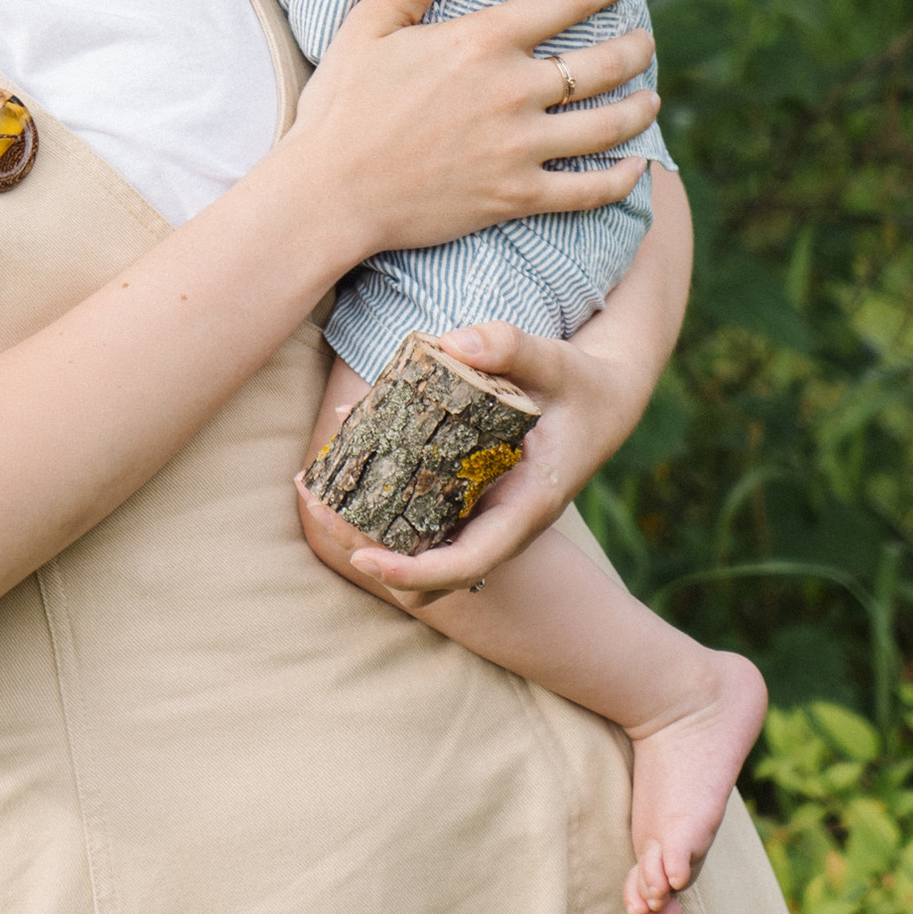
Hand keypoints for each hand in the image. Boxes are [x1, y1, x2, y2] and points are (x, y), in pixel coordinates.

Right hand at [284, 0, 656, 268]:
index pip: (566, 0)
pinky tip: (635, 168)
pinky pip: (589, 190)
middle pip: (601, 63)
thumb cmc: (343, 104)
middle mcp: (512, 91)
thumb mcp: (372, 23)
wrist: (330, 192)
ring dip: (639, 108)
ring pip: (607, 125)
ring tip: (651, 98)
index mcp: (481, 42)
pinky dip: (621, 178)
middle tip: (646, 39)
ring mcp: (520, 147)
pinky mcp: (517, 196)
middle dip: (636, 47)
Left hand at [300, 312, 642, 602]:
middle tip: (313, 504)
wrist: (603, 400)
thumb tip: (454, 343)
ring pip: (416, 533)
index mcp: (526, 507)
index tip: (363, 560)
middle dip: (368, 544)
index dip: (413, 570)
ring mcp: (482, 507)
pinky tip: (348, 434)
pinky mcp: (467, 486)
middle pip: (427, 560)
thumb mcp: (557, 360)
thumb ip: (511, 347)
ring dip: (363, 515)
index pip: (467, 561)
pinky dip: (380, 478)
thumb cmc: (582, 384)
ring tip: (309, 479)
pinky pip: (417, 498)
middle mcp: (499, 519)